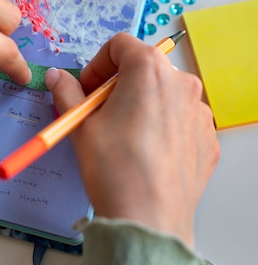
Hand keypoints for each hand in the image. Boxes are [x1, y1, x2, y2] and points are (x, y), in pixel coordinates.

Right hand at [45, 33, 218, 246]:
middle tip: (100, 113)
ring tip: (123, 137)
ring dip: (141, 105)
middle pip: (144, 69)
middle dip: (118, 85)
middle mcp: (182, 82)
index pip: (120, 45)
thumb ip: (67, 92)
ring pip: (163, 94)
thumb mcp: (80, 125)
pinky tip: (146, 153)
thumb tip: (57, 76)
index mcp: (150, 69)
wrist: (148, 219)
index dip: (97, 64)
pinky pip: (180, 120)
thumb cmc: (113, 167)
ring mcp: (199, 111)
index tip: (87, 88)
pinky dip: (162, 126)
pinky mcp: (207, 137)